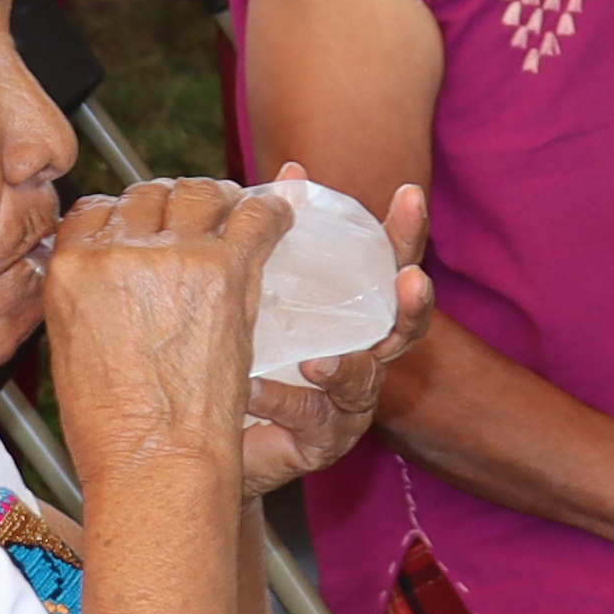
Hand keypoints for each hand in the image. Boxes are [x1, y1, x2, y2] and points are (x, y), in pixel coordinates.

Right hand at [42, 179, 290, 483]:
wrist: (153, 461)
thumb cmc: (110, 425)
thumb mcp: (68, 348)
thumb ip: (84, 298)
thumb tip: (104, 274)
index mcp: (70, 267)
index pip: (95, 208)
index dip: (125, 213)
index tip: (145, 225)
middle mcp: (116, 250)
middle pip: (148, 194)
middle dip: (171, 203)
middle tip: (194, 219)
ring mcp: (172, 256)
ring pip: (200, 193)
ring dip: (218, 199)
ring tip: (233, 212)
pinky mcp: (224, 270)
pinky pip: (255, 215)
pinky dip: (270, 210)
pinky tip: (277, 217)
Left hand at [236, 168, 432, 499]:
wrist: (200, 432)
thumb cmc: (238, 354)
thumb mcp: (259, 290)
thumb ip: (281, 236)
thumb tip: (292, 172)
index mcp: (350, 314)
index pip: (389, 267)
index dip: (404, 232)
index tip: (408, 194)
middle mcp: (361, 355)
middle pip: (403, 328)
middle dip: (413, 304)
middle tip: (411, 281)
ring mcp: (347, 402)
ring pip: (365, 384)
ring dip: (344, 368)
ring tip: (318, 362)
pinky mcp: (321, 442)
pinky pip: (308, 420)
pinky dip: (279, 400)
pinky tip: (251, 389)